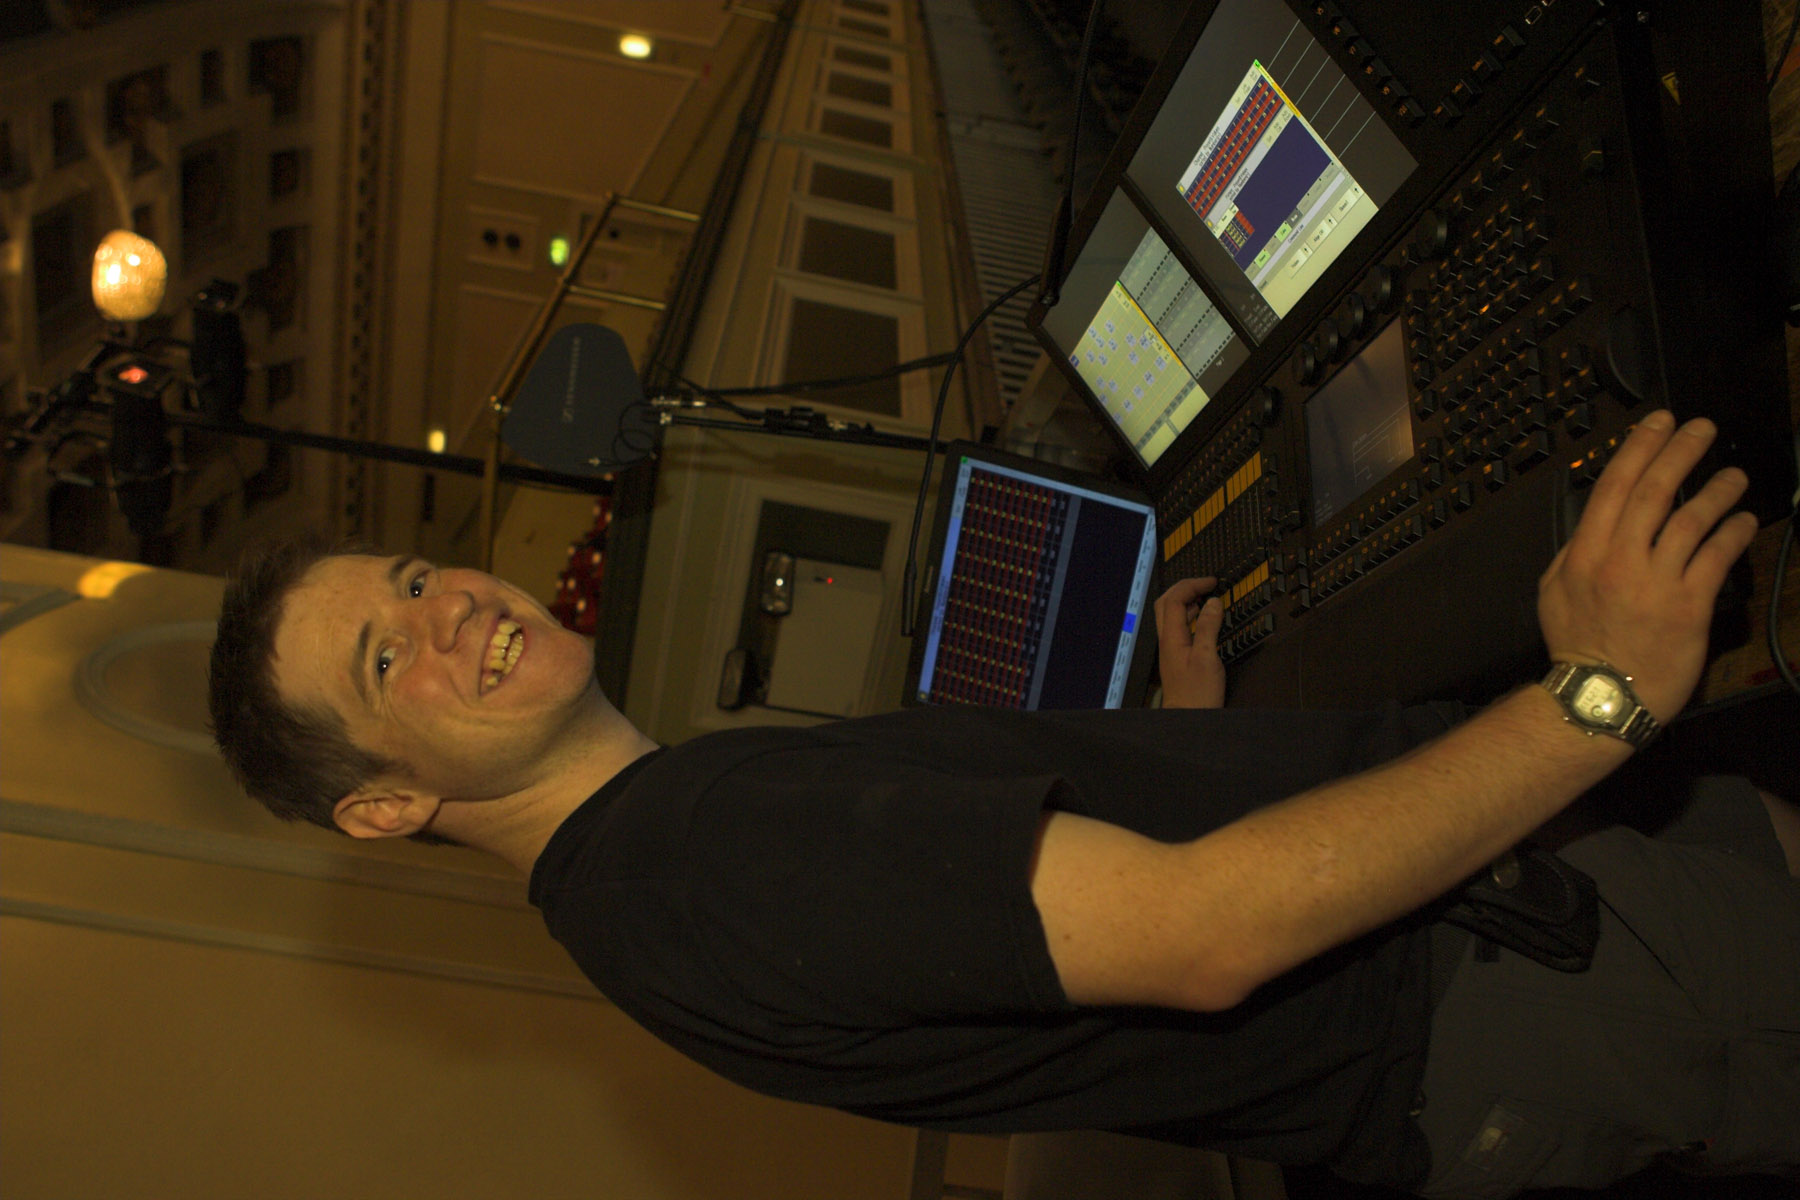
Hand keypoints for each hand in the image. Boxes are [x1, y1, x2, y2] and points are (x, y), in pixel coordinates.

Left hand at [1156, 577, 1226, 707]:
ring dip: (1186, 601)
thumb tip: (1213, 603)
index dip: (1191, 585)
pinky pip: (1179, 627)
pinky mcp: (1177, 656)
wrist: (1187, 718)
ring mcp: (1171, 648)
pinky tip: (1203, 620)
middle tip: (1204, 584)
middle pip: (1166, 603)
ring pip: (1171, 615)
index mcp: (1172, 637)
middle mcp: (1167, 641)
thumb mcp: (1207, 657)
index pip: (1174, 599)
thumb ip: (1209, 627)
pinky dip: (1190, 616)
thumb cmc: (1197, 695)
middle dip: (1184, 588)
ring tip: (1205, 596)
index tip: (1210, 582)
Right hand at [1537, 411, 1757, 721]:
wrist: (1600, 695)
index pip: (1614, 486)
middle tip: (1701, 428)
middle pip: (1655, 492)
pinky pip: (1717, 558)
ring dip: (1717, 490)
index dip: (1639, 448)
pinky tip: (1743, 518)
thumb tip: (1597, 520)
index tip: (1658, 422)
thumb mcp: (1554, 590)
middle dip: (1680, 452)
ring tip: (1734, 473)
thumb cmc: (1578, 645)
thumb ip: (1574, 551)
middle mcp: (1620, 560)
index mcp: (1585, 552)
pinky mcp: (1689, 606)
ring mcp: (1657, 582)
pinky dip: (1732, 532)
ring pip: (1692, 520)